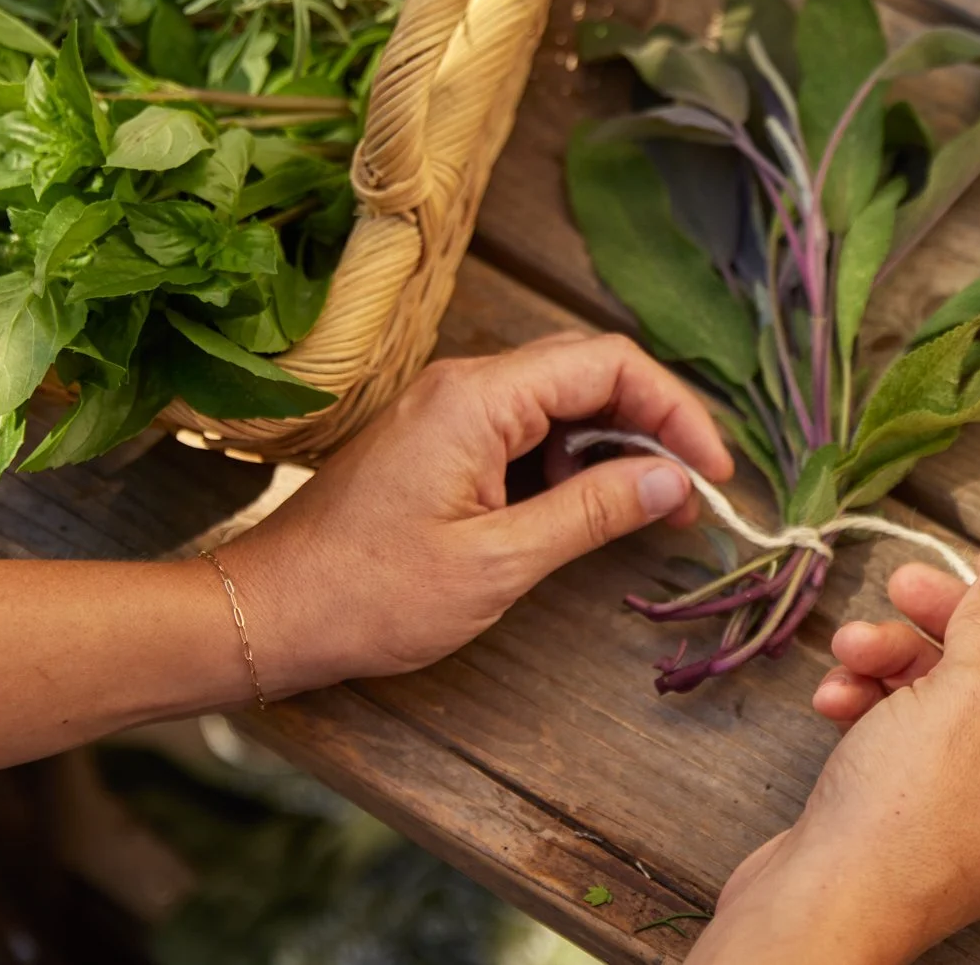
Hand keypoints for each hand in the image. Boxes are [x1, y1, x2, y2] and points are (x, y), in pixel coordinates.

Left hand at [219, 332, 733, 696]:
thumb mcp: (496, 563)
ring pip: (563, 399)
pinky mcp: (441, 439)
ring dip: (617, 446)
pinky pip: (528, 426)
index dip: (677, 411)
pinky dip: (573, 460)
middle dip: (655, 426)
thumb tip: (672, 482)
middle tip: (694, 493)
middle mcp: (466, 384)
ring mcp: (450, 408)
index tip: (713, 474)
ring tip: (653, 509)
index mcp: (479, 398)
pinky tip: (589, 510)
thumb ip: (590, 513)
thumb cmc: (369, 595)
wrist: (266, 613)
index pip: (609, 365)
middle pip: (592, 371)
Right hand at [691, 545, 979, 964]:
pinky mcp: (916, 806)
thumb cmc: (904, 822)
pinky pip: (910, 731)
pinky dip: (874, 702)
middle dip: (954, 622)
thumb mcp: (961, 701)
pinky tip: (834, 696)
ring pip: (950, 695)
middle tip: (906, 583)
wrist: (815, 910)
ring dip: (898, 658)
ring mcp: (973, 799)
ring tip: (851, 645)